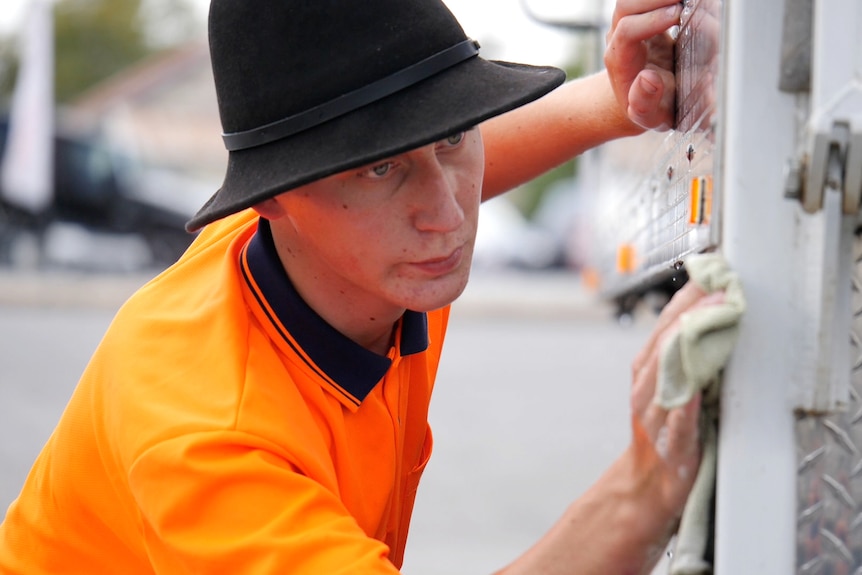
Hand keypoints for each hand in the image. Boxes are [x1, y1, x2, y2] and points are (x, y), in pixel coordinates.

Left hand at [605, 0, 680, 130]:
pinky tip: (689, 2)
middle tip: (688, 1)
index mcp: (620, 61)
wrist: (642, 97)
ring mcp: (629, 23)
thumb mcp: (648, 115)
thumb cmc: (649, 107)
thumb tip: (649, 79)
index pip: (627, 31)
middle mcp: (619, 38)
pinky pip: (650, 0)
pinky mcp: (643, 16)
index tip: (678, 15)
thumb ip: (646, 103)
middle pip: (627, 5)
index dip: (652, 20)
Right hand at [628, 282, 724, 519]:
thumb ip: (680, 357)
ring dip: (692, 345)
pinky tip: (695, 392)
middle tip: (721, 289)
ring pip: (669, 374)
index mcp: (645, 372)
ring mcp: (656, 416)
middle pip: (666, 343)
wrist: (647, 483)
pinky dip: (685, 407)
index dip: (685, 298)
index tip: (708, 273)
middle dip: (693, 313)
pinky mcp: (674, 445)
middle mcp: (645, 389)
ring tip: (715, 320)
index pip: (663, 326)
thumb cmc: (663, 432)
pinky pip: (679, 423)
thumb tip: (708, 318)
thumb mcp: (667, 388)